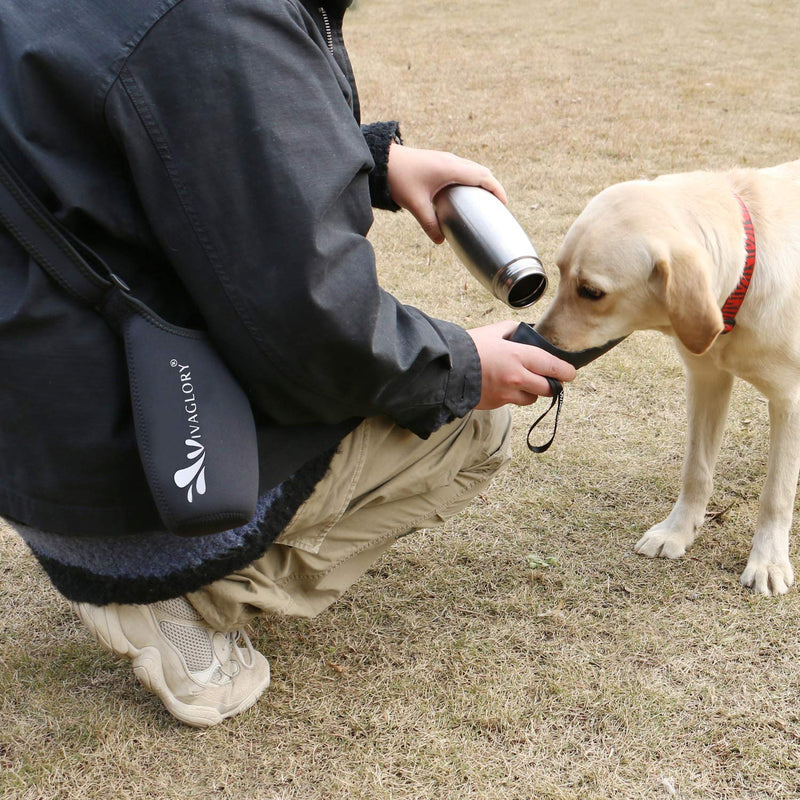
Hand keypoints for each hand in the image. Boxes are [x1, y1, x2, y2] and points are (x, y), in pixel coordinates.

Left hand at [387, 144, 506, 242]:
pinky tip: (464, 192)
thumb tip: (441, 242)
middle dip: (492, 186)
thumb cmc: (399, 178)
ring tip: (484, 199)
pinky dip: (470, 178)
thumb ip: (429, 224)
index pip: (482, 176)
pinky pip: (461, 168)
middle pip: (481, 171)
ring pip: (471, 168)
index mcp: (451, 168)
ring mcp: (444, 159)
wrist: (383, 159)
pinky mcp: (438, 161)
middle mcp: (451, 161)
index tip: (504, 203)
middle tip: (498, 204)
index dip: (496, 189)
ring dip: (481, 180)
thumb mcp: (415, 205)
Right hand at [467, 321, 576, 408]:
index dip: (566, 371)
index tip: (570, 373)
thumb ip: (513, 330)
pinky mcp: (496, 403)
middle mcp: (516, 377)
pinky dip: (513, 396)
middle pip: (547, 388)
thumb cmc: (469, 347)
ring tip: (523, 382)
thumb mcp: (494, 331)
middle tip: (552, 380)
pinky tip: (503, 386)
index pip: (552, 366)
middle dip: (552, 385)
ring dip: (532, 392)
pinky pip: (512, 402)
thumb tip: (526, 331)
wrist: (446, 368)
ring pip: (531, 398)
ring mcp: (506, 393)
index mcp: (518, 355)